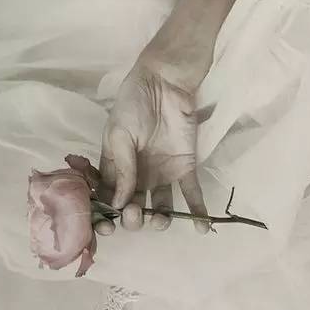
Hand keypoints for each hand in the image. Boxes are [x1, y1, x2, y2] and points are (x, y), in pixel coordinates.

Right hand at [95, 60, 209, 235]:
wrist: (164, 82)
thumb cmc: (133, 105)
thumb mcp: (119, 135)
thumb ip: (121, 169)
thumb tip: (117, 204)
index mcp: (115, 168)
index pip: (109, 200)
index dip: (108, 216)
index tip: (109, 225)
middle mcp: (138, 176)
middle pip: (134, 209)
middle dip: (133, 219)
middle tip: (135, 214)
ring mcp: (162, 174)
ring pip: (161, 207)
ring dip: (160, 220)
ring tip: (161, 220)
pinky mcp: (185, 168)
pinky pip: (191, 194)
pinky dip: (197, 211)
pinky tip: (201, 227)